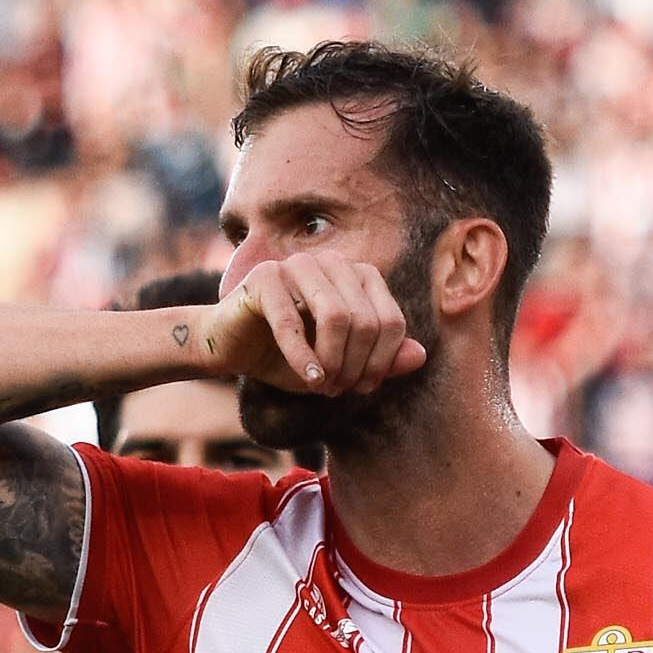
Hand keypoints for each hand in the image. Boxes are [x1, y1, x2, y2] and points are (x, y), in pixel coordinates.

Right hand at [196, 253, 425, 398]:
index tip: (363, 387)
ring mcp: (298, 264)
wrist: (230, 349)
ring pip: (336, 315)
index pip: (390, 320)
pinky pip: (292, 322)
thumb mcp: (338, 364)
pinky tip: (307, 380)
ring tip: (322, 386)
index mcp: (357, 276)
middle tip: (337, 390)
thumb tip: (421, 356)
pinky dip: (303, 358)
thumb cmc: (286, 355)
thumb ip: (379, 360)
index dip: (382, 361)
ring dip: (332, 361)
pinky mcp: (265, 276)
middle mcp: (332, 262)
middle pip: (366, 320)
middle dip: (355, 365)